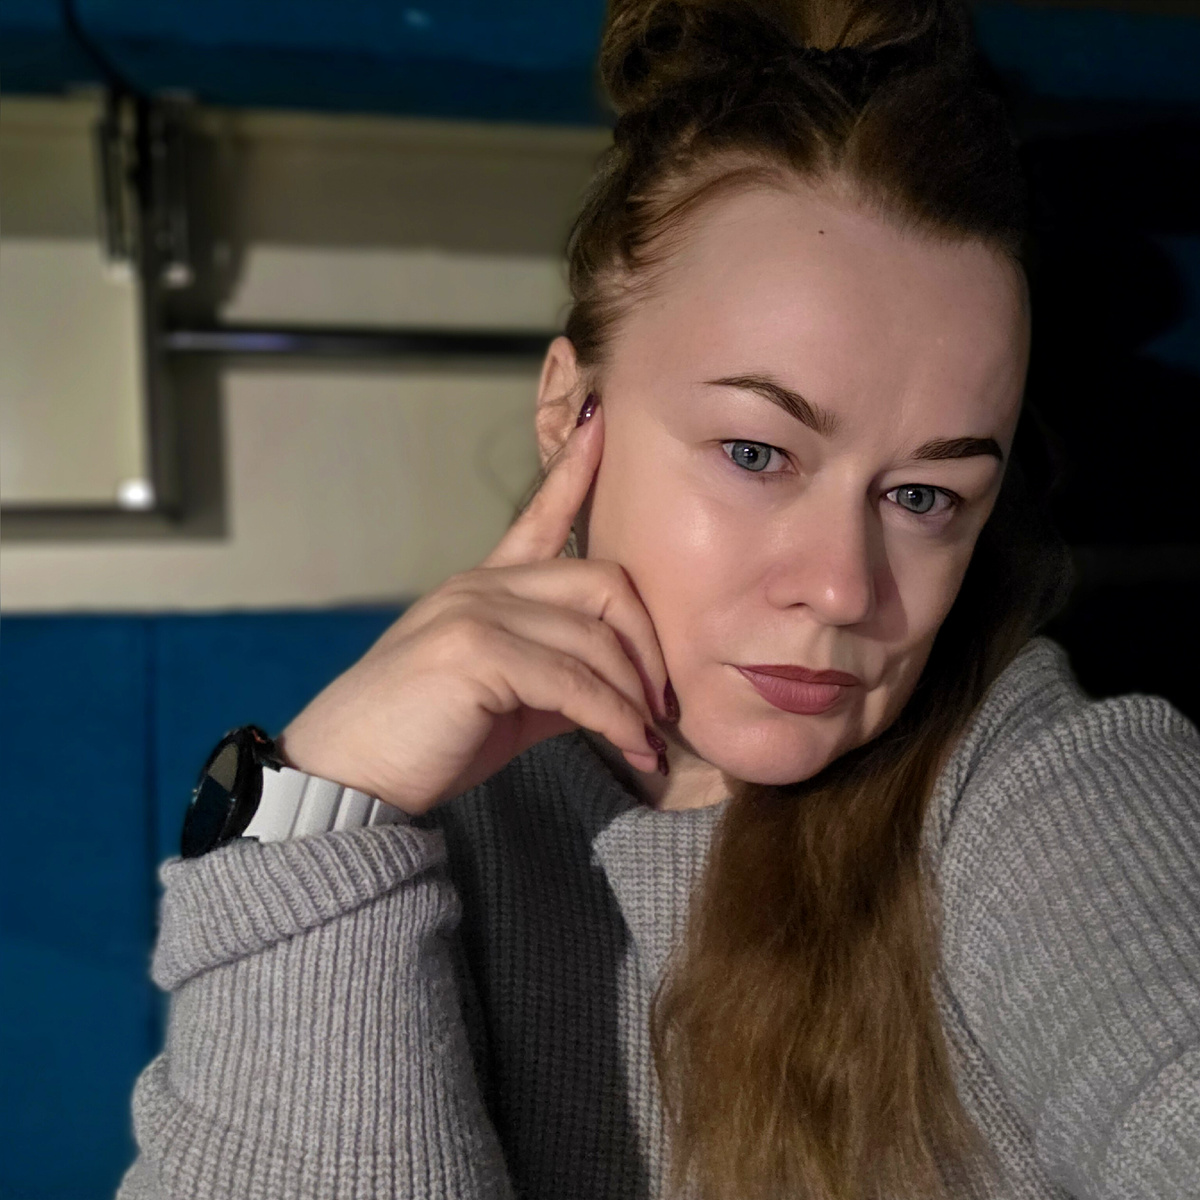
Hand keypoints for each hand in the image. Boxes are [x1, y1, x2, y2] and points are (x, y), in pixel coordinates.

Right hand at [278, 398, 673, 815]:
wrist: (348, 778)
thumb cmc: (424, 740)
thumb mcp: (505, 700)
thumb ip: (558, 678)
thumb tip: (620, 691)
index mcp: (483, 587)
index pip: (539, 517)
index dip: (574, 470)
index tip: (601, 422)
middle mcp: (481, 586)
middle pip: (602, 583)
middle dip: (647, 644)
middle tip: (663, 702)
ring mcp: (475, 611)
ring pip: (595, 636)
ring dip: (634, 695)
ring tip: (649, 739)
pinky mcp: (475, 650)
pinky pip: (574, 680)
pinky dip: (612, 717)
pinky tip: (631, 745)